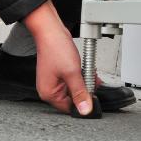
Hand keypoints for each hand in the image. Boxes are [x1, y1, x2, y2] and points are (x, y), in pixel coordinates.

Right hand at [23, 0, 91, 114]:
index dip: (82, 102)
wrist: (51, 30)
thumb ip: (80, 92)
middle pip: (71, 98)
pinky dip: (80, 75)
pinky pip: (71, 79)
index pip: (69, 108)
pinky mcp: (58, 72)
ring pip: (73, 88)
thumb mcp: (72, 73)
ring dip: (83, 81)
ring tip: (88, 72)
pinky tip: (85, 68)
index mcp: (49, 93)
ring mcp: (53, 80)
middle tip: (91, 80)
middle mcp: (49, 89)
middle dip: (84, 89)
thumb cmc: (56, 48)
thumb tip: (85, 110)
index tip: (92, 94)